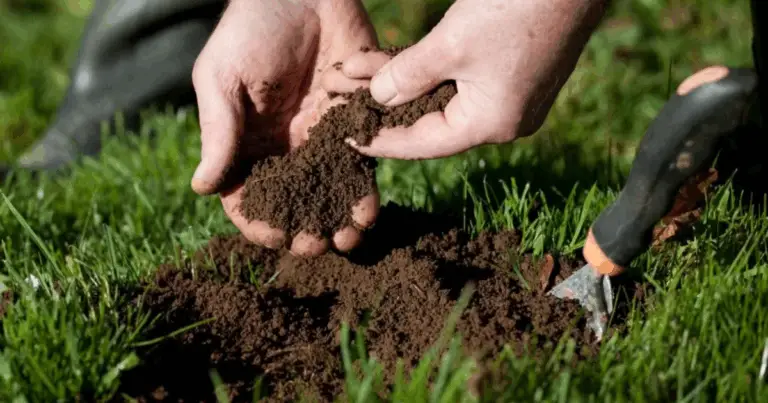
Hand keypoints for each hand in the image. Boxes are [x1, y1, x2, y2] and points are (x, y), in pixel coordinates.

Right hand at [190, 0, 379, 255]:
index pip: (247, 195)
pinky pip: (361, 163)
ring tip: (349, 238)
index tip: (274, 237)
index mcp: (245, 142)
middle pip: (293, 202)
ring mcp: (320, 137)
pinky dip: (365, 189)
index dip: (258, 222)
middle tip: (317, 246)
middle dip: (304, 229)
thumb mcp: (223, 78)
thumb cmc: (251, 29)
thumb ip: (218, 132)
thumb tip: (201, 189)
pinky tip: (369, 208)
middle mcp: (283, 147)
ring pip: (330, 191)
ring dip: (338, 219)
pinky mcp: (354, 121)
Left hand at [343, 0, 608, 158]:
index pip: (422, 143)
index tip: (344, 137)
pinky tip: (394, 62)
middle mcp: (503, 120)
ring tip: (358, 73)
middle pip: (429, 121)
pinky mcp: (512, 73)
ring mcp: (510, 97)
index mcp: (491, 124)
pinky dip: (427, 71)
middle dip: (384, 106)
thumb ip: (407, 76)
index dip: (379, 139)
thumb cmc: (516, 8)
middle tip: (342, 100)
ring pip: (441, 98)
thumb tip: (377, 97)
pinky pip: (458, 81)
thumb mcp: (450, 44)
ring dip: (401, 83)